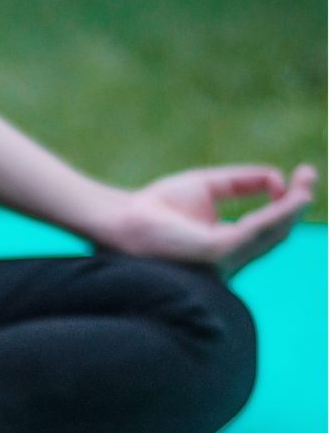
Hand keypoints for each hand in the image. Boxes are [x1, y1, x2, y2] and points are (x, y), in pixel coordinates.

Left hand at [107, 164, 315, 279]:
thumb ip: (242, 182)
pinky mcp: (216, 253)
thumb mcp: (208, 186)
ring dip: (292, 209)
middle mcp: (230, 257)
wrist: (123, 219)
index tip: (303, 174)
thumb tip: (277, 178)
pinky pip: (253, 233)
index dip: (289, 203)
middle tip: (309, 174)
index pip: (268, 225)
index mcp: (228, 244)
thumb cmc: (157, 206)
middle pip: (276, 233)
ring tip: (304, 186)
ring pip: (270, 235)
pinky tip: (289, 197)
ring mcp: (224, 259)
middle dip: (296, 205)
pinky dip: (274, 215)